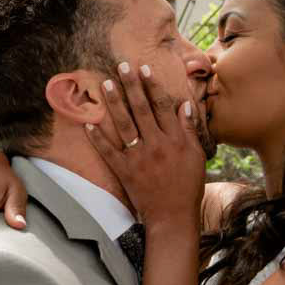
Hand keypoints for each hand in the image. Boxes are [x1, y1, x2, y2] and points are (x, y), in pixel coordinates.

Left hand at [84, 60, 204, 228]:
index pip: (162, 106)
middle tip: (121, 67)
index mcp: (174, 140)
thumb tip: (184, 105)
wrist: (173, 216)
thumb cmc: (187, 186)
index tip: (143, 69)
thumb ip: (188, 130)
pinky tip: (88, 123)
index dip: (152, 86)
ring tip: (106, 85)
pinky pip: (108, 152)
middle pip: (142, 110)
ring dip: (114, 104)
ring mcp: (138, 158)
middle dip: (131, 86)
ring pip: (124, 125)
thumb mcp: (195, 156)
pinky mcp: (124, 172)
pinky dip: (98, 138)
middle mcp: (155, 145)